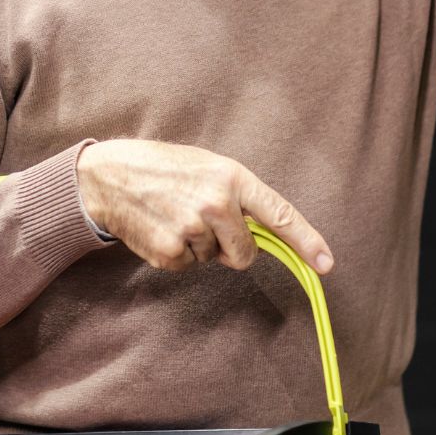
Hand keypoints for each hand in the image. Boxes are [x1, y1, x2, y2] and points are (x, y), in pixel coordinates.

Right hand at [75, 139, 333, 274]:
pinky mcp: (170, 252)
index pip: (279, 214)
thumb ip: (238, 197)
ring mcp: (192, 230)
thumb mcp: (208, 167)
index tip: (326, 263)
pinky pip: (187, 267)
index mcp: (231, 177)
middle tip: (203, 222)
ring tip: (173, 216)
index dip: (307, 241)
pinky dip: (176, 255)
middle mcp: (216, 204)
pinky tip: (159, 228)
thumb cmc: (164, 168)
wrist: (108, 175)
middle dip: (232, 248)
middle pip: (246, 253)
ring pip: (214, 259)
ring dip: (198, 246)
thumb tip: (263, 235)